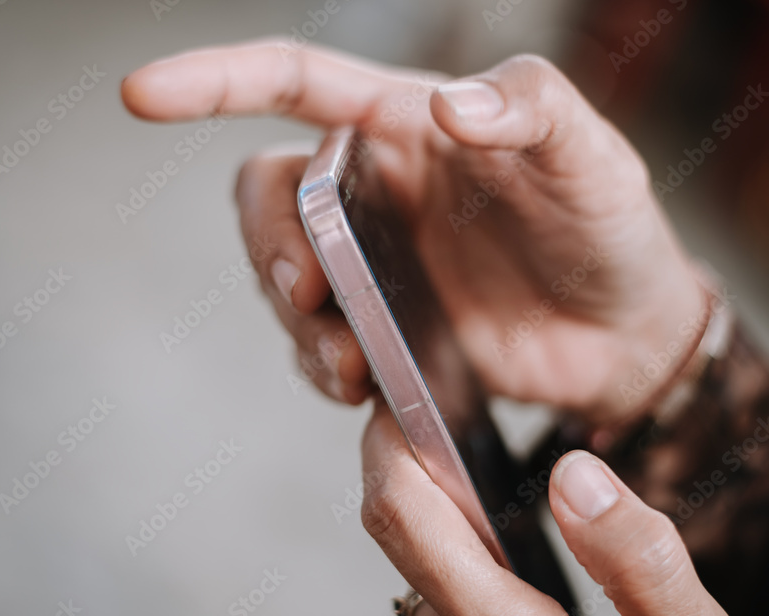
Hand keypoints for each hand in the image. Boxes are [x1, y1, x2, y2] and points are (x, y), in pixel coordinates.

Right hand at [121, 40, 703, 423]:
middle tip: (306, 290)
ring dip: (292, 318)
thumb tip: (451, 105)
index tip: (142, 94)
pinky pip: (317, 340)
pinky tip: (358, 383)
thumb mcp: (591, 156)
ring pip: (282, 275)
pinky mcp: (384, 327)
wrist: (626, 336)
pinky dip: (318, 364)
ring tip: (345, 361)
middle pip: (266, 193)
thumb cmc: (611, 229)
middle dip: (264, 242)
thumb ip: (531, 109)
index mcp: (411, 124)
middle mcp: (378, 186)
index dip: (215, 80)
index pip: (296, 82)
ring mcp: (376, 261)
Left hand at [360, 400, 746, 615]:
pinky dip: (449, 553)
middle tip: (439, 411)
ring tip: (470, 469)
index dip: (390, 443)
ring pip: (415, 565)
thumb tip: (574, 473)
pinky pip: (432, 598)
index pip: (404, 517)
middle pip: (400, 533)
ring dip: (434, 511)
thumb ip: (637, 559)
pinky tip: (491, 540)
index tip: (397, 393)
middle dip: (411, 464)